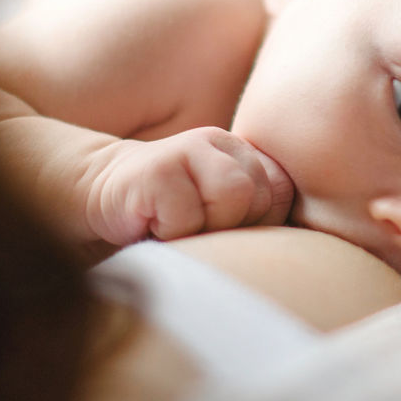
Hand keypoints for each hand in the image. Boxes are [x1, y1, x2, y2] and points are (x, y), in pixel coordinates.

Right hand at [85, 127, 293, 244]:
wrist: (100, 197)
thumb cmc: (168, 218)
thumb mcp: (218, 214)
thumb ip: (255, 217)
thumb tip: (301, 257)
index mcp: (243, 154)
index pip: (281, 194)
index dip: (255, 225)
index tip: (218, 229)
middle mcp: (221, 143)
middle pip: (260, 195)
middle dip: (229, 227)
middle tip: (193, 229)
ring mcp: (188, 149)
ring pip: (233, 196)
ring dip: (204, 227)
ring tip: (177, 227)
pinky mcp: (157, 168)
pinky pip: (188, 216)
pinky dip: (172, 234)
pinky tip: (151, 226)